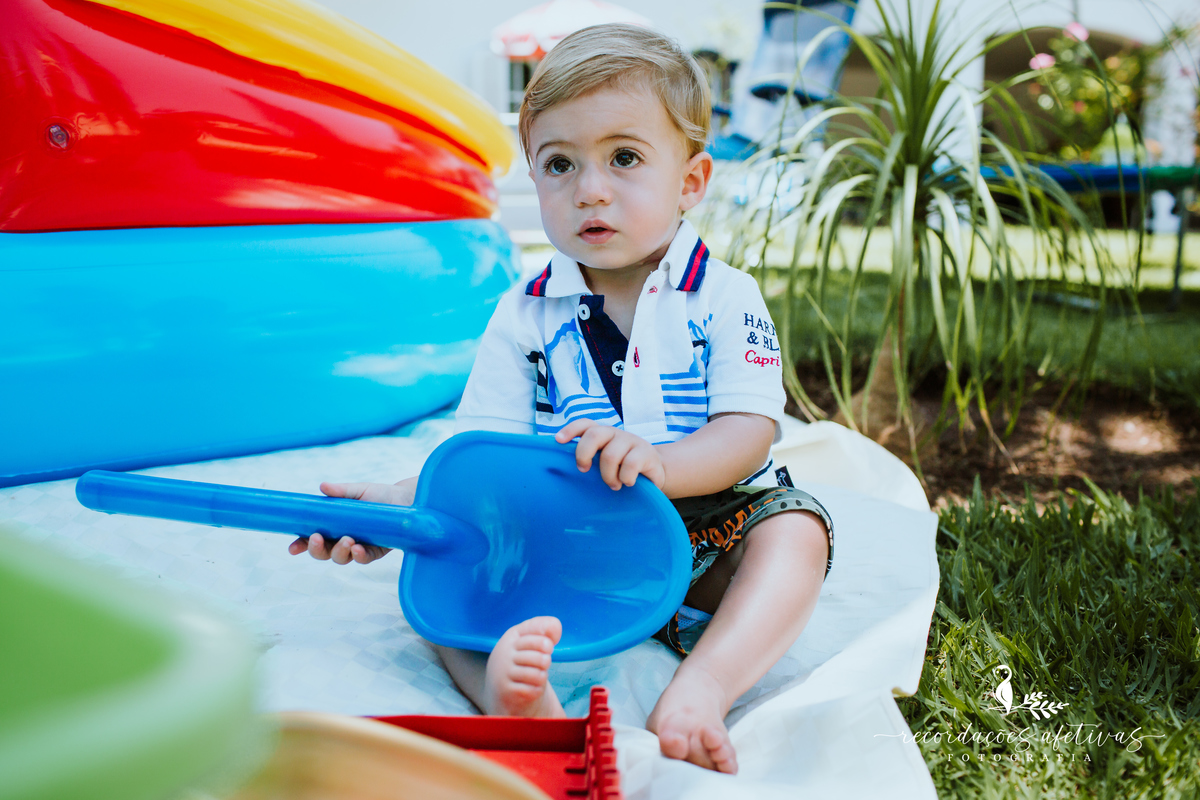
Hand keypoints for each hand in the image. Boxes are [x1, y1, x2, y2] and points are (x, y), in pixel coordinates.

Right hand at [286, 477, 416, 564]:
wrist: (408, 500)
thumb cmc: (380, 495)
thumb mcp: (359, 491)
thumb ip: (341, 491)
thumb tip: (323, 486)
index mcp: (334, 526)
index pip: (312, 538)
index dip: (300, 544)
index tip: (292, 547)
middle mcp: (343, 539)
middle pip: (323, 553)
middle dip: (316, 549)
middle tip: (316, 538)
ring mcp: (359, 547)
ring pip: (341, 558)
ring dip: (339, 552)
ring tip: (346, 540)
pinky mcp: (376, 551)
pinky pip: (364, 558)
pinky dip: (359, 556)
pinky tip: (357, 548)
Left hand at [555, 419, 665, 490]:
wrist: (654, 474)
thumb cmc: (622, 470)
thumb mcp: (605, 463)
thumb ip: (590, 460)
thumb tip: (562, 470)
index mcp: (603, 434)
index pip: (585, 424)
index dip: (571, 430)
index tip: (558, 441)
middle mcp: (616, 434)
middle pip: (594, 434)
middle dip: (583, 454)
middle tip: (583, 470)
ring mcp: (632, 441)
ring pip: (610, 455)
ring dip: (608, 475)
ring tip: (613, 485)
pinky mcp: (647, 452)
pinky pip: (630, 465)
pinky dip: (625, 478)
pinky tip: (628, 483)